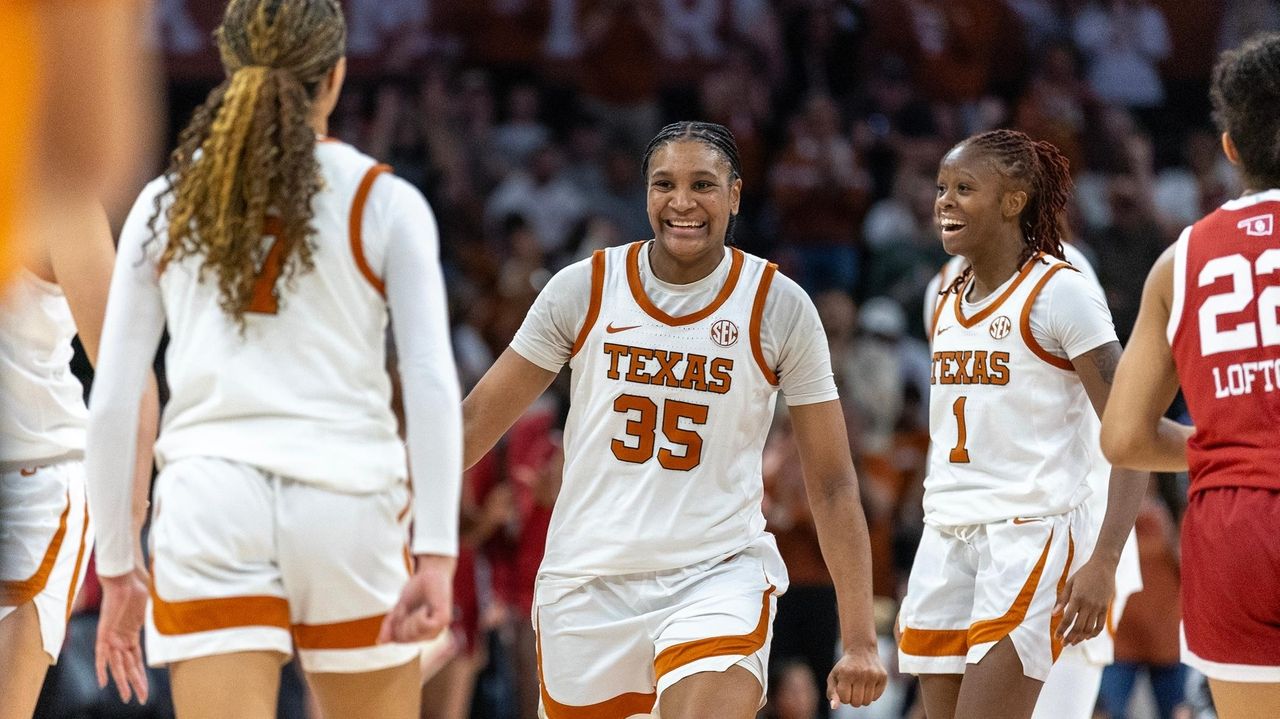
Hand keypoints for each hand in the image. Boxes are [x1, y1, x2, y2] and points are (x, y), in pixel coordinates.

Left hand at [95, 567, 149, 703]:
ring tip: (128, 697)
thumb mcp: (152, 602)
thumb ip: (160, 610)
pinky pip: (101, 654)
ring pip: (117, 665)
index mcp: (131, 633)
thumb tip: (183, 604)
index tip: (145, 689)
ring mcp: (112, 636)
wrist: (124, 576)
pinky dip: (102, 668)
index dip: (140, 675)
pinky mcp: (104, 632)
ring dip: (123, 682)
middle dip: (136, 684)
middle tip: (141, 699)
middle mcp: (121, 638)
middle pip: (129, 667)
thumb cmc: (137, 584)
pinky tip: (104, 683)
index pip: (136, 660)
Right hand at [378, 554, 455, 643]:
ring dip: (411, 617)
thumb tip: (380, 642)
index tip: (399, 611)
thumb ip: (390, 625)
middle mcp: (429, 635)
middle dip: (401, 621)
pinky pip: (425, 625)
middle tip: (409, 607)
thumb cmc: (417, 590)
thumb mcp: (399, 608)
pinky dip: (420, 615)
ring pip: (414, 633)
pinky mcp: (444, 620)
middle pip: (405, 639)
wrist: (431, 573)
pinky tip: (426, 607)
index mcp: (419, 634)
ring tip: (419, 607)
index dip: (393, 625)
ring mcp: (438, 629)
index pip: (399, 640)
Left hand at [827, 644, 886, 708]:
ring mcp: (873, 675)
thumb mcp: (833, 677)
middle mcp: (861, 673)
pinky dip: (870, 695)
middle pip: (856, 703)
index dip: (843, 696)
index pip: (845, 699)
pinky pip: (876, 697)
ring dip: (861, 698)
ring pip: (867, 702)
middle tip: (851, 688)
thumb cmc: (844, 667)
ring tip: (859, 687)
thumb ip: (832, 692)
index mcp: (846, 673)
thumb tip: (835, 707)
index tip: (843, 688)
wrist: (861, 650)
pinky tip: (867, 684)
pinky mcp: (883, 676)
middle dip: (852, 699)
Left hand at [1053, 557, 1115, 645]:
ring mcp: (1098, 607)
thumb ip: (1062, 599)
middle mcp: (1088, 604)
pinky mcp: (1105, 608)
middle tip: (1063, 644)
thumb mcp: (1070, 583)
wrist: (1104, 566)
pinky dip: (1094, 633)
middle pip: (1078, 627)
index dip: (1061, 630)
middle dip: (1070, 637)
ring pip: (1089, 628)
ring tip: (1073, 642)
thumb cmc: (1084, 574)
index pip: (1067, 619)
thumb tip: (1054, 614)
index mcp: (1077, 597)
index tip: (1056, 637)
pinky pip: (1100, 625)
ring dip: (1080, 638)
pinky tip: (1087, 637)